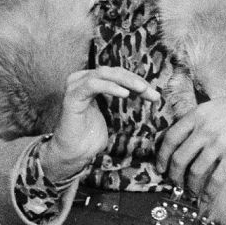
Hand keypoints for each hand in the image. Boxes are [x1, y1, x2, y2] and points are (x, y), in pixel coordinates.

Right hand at [41, 66, 152, 182]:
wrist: (73, 153)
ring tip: (142, 90)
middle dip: (134, 80)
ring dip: (125, 80)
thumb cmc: (91, 136)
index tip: (153, 93)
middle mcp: (81, 80)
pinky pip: (92, 85)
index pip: (117, 73)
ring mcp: (75, 87)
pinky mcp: (72, 97)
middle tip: (152, 92)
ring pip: (103, 73)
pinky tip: (124, 94)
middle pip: (113, 71)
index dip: (136, 80)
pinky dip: (110, 87)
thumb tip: (149, 92)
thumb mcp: (111, 113)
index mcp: (91, 81)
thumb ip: (122, 99)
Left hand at [156, 87, 225, 201]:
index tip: (160, 167)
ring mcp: (219, 143)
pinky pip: (216, 179)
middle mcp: (205, 129)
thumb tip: (177, 139)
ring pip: (195, 172)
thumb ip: (194, 120)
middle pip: (180, 158)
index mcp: (196, 115)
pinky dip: (208, 192)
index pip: (170, 138)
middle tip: (174, 183)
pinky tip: (205, 199)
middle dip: (174, 175)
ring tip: (190, 192)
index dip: (161, 156)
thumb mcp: (210, 106)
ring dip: (190, 186)